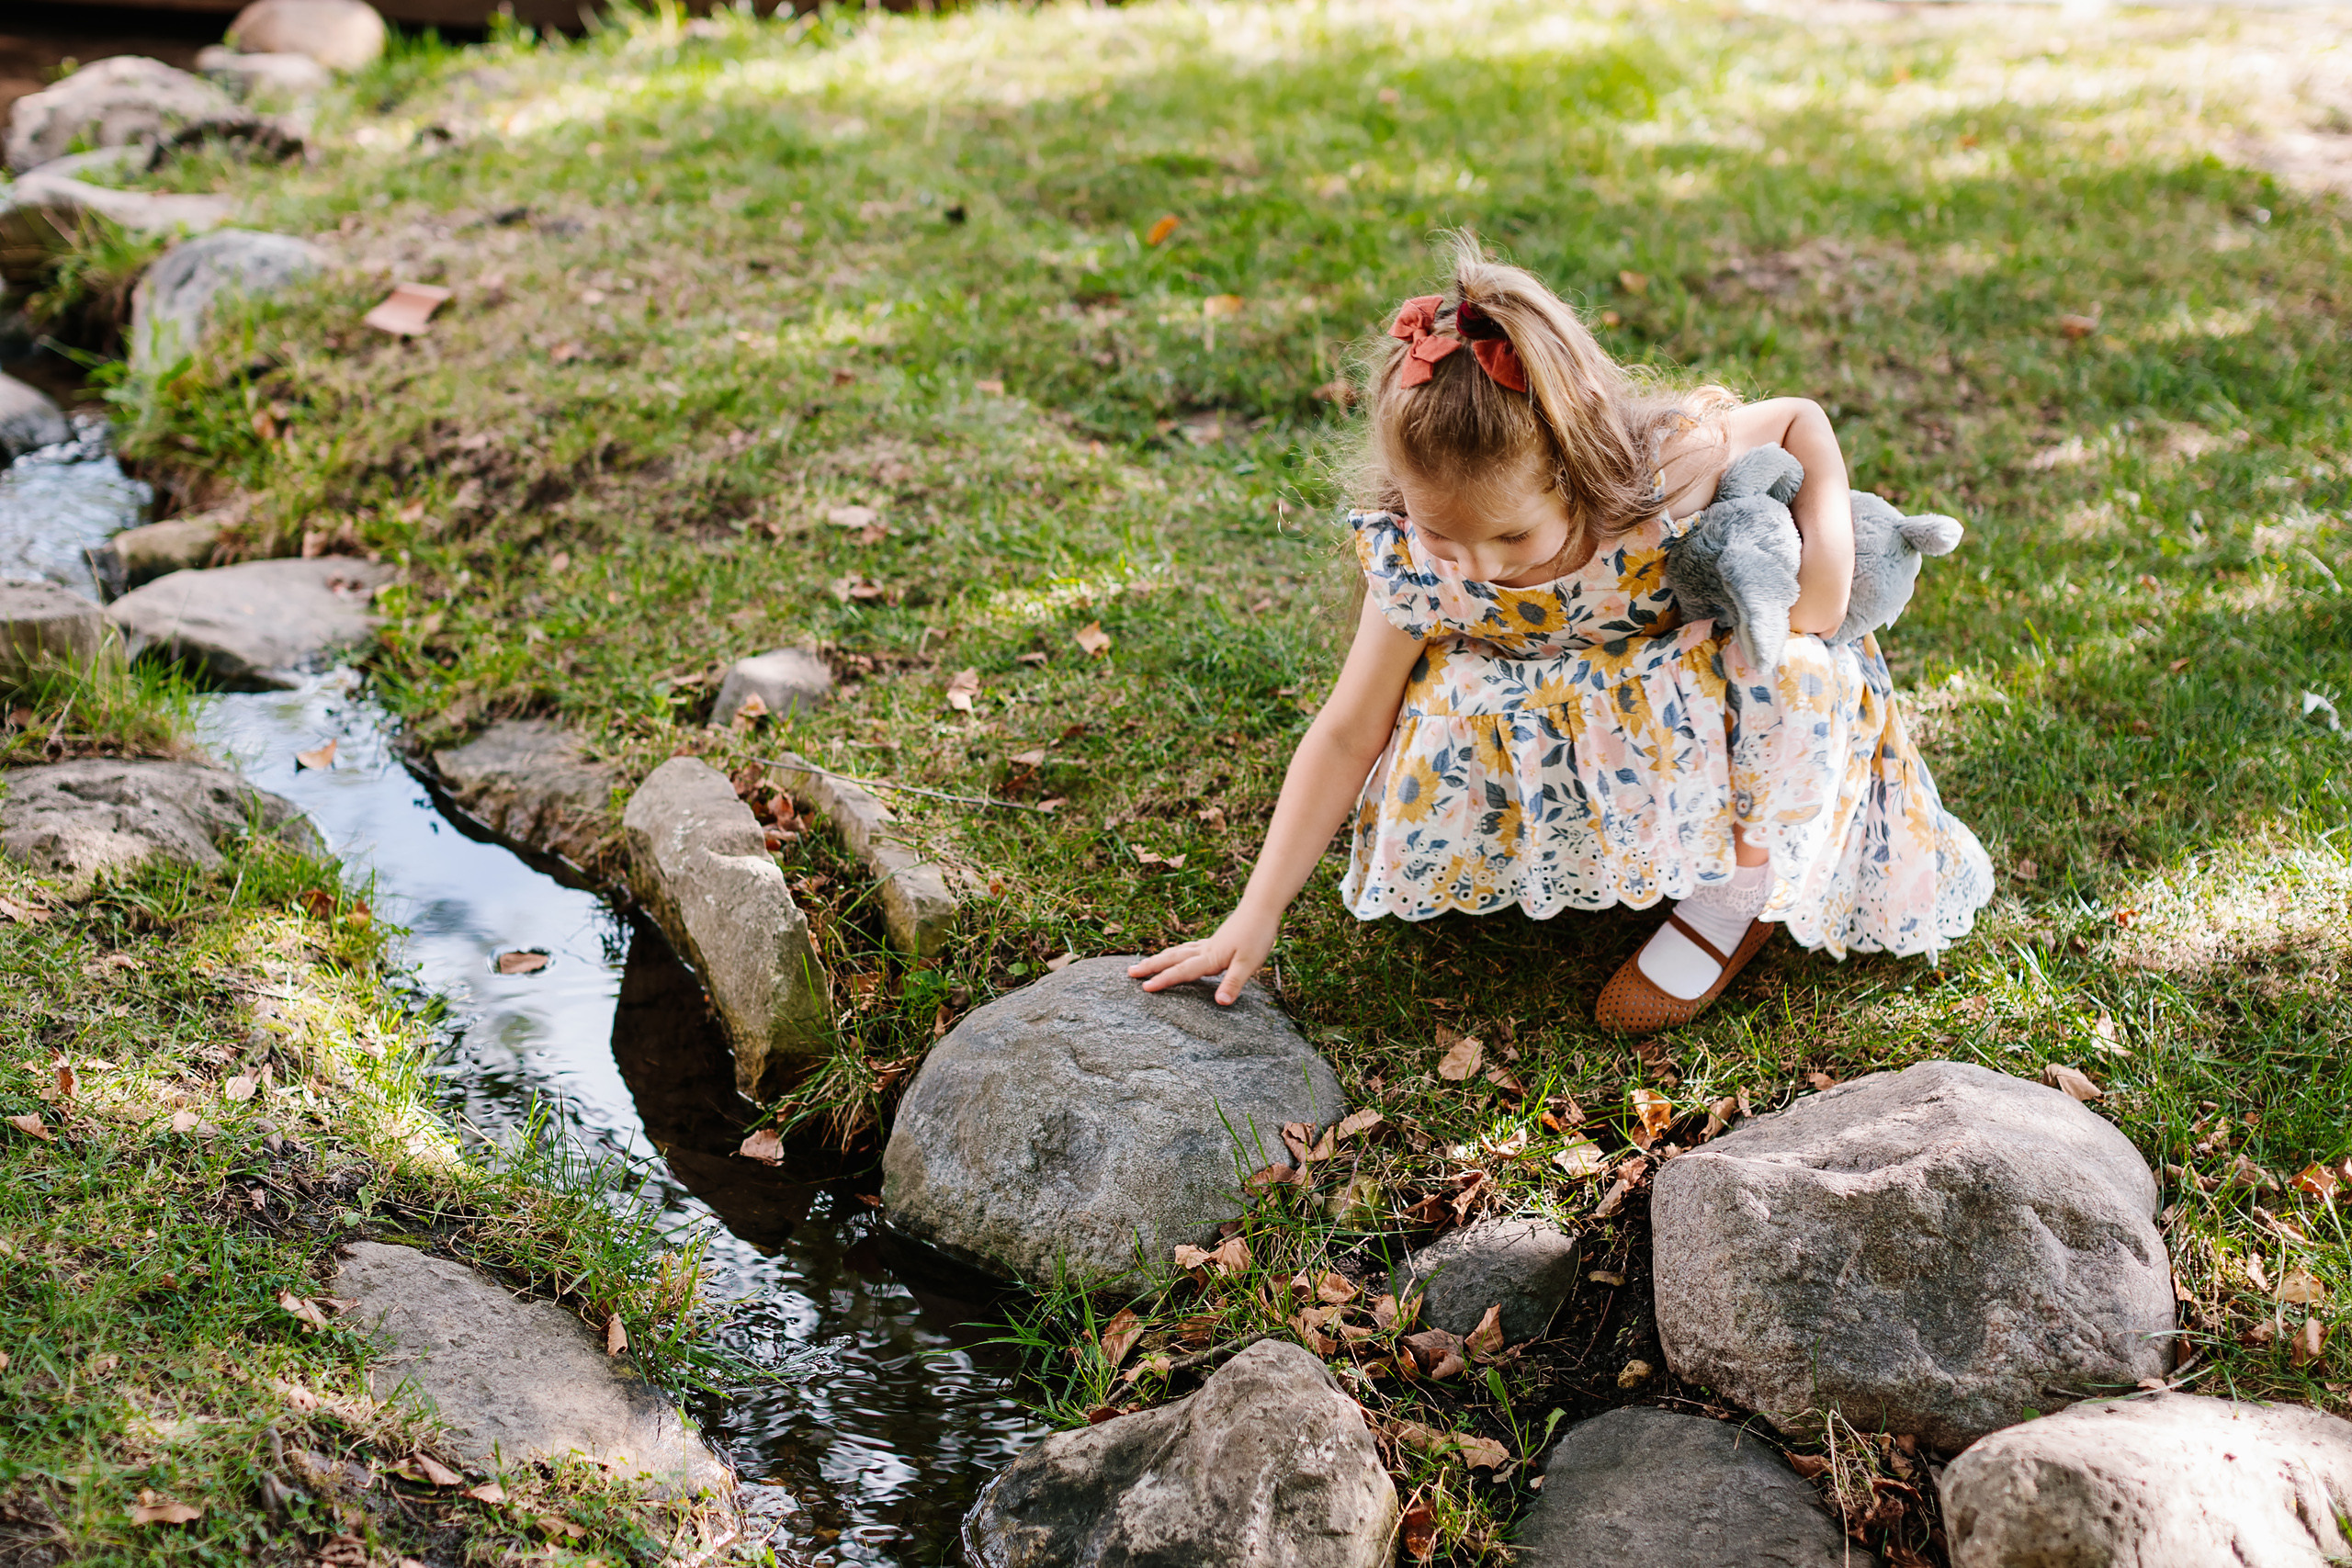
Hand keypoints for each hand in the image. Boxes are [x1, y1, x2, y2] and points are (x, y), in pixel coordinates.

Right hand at [1127, 910, 1278, 1004]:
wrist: (1261, 908)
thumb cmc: (1257, 936)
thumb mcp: (1249, 963)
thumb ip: (1234, 983)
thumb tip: (1220, 1003)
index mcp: (1210, 958)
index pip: (1182, 972)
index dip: (1163, 980)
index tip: (1144, 988)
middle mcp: (1204, 950)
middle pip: (1172, 959)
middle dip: (1150, 966)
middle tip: (1129, 973)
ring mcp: (1208, 944)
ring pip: (1177, 952)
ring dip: (1160, 958)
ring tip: (1144, 964)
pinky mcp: (1214, 941)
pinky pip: (1188, 948)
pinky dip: (1176, 953)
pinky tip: (1177, 954)